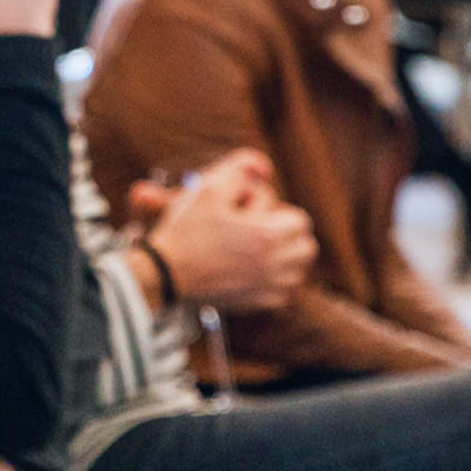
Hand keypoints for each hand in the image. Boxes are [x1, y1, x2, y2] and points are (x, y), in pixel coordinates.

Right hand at [136, 150, 316, 311]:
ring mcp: (268, 288)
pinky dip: (272, 282)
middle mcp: (275, 266)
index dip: (277, 212)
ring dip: (284, 259)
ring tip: (254, 251)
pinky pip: (282, 293)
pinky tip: (247, 271)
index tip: (253, 214)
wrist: (164, 273)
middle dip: (288, 236)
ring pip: (298, 271)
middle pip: (307, 247)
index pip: (301, 220)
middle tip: (258, 231)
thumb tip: (264, 166)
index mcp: (268, 236)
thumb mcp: (209, 187)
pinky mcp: (257, 304)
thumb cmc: (186, 230)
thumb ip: (240, 168)